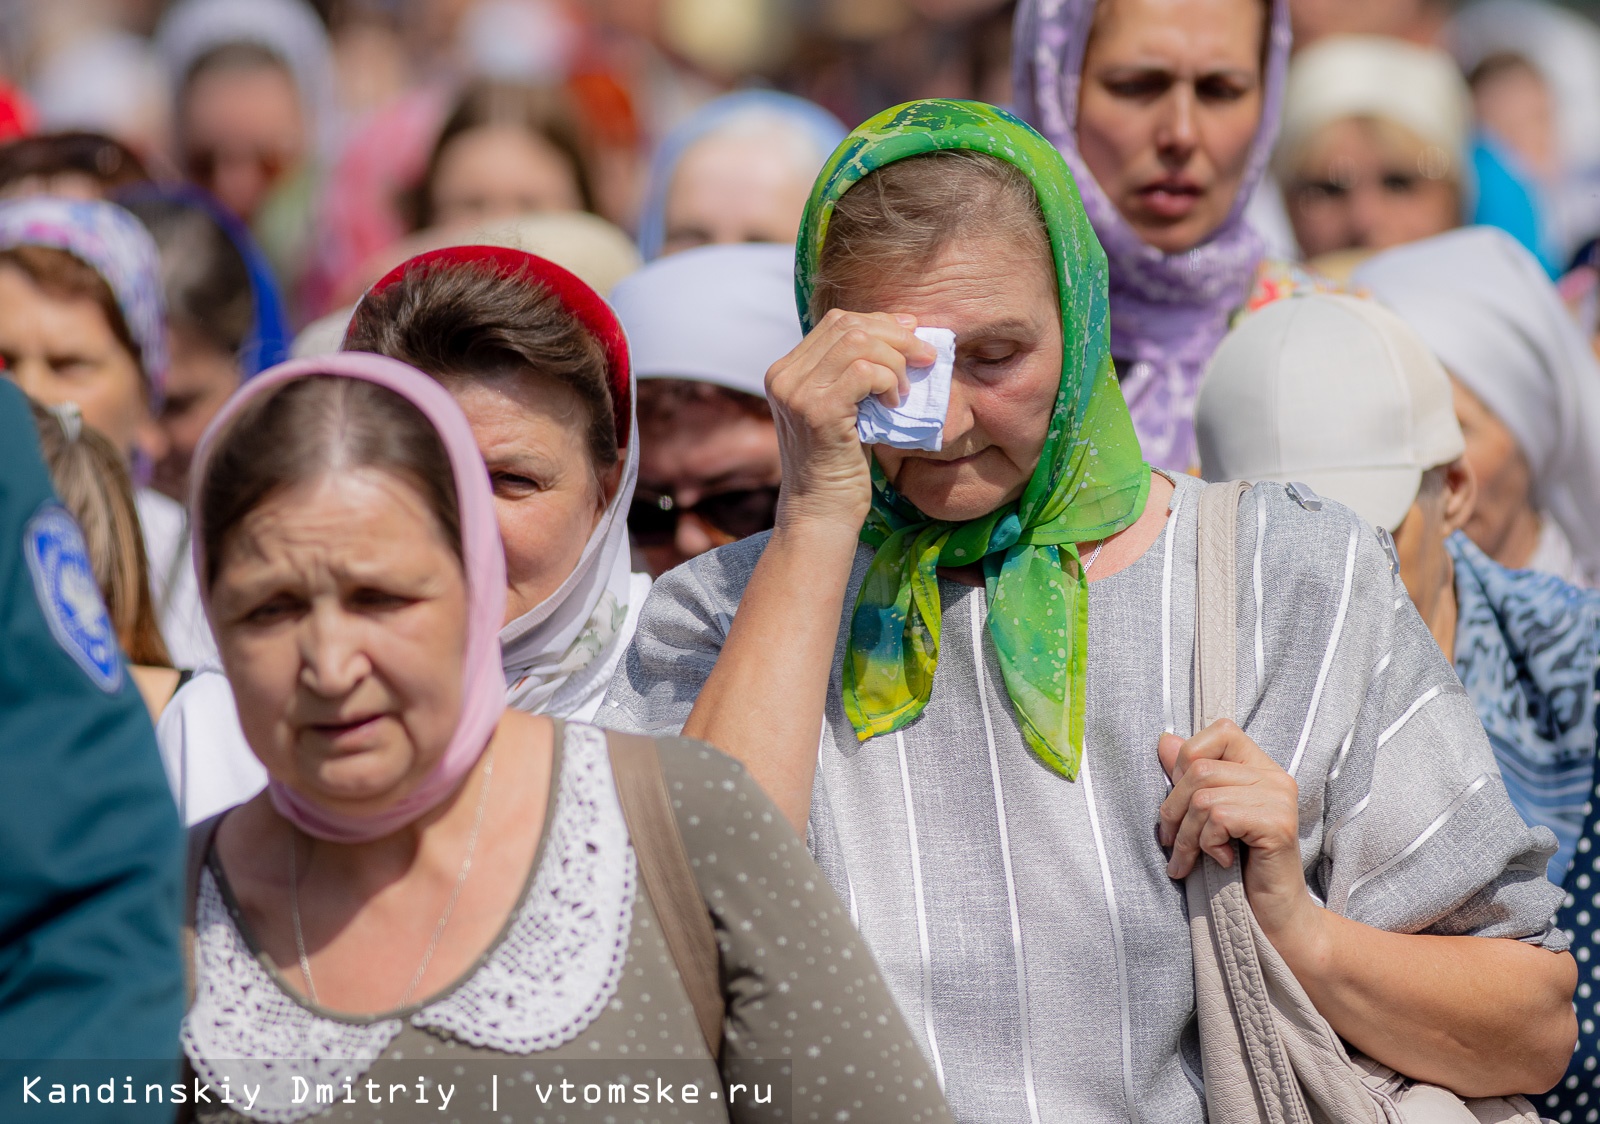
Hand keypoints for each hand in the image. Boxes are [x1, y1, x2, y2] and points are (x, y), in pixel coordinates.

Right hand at [764, 310, 936, 532]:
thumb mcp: (845, 408)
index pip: (837, 322)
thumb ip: (854, 372)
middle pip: (847, 325)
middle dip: (895, 336)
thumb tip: (902, 329)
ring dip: (894, 362)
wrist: (821, 514)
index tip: (912, 335)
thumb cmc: (840, 466)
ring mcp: (796, 392)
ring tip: (902, 392)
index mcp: (786, 371)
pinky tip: (892, 403)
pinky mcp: (816, 411)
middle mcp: (784, 376)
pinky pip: (865, 371)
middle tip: (924, 358)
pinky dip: (888, 381)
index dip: (880, 322)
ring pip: (858, 342)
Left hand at [1158, 721, 1324, 956]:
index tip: (1181, 800)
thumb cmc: (1236, 868)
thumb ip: (1187, 776)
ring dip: (1186, 835)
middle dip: (1173, 809)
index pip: (1220, 731)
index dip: (1187, 759)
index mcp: (1260, 766)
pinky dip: (1206, 844)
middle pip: (1199, 768)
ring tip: (1190, 859)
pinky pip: (1219, 818)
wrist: (1271, 918)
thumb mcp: (1204, 817)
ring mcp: (1280, 798)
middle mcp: (1275, 775)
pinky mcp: (1278, 824)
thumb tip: (1163, 739)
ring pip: (1203, 797)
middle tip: (1171, 842)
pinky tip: (1220, 860)